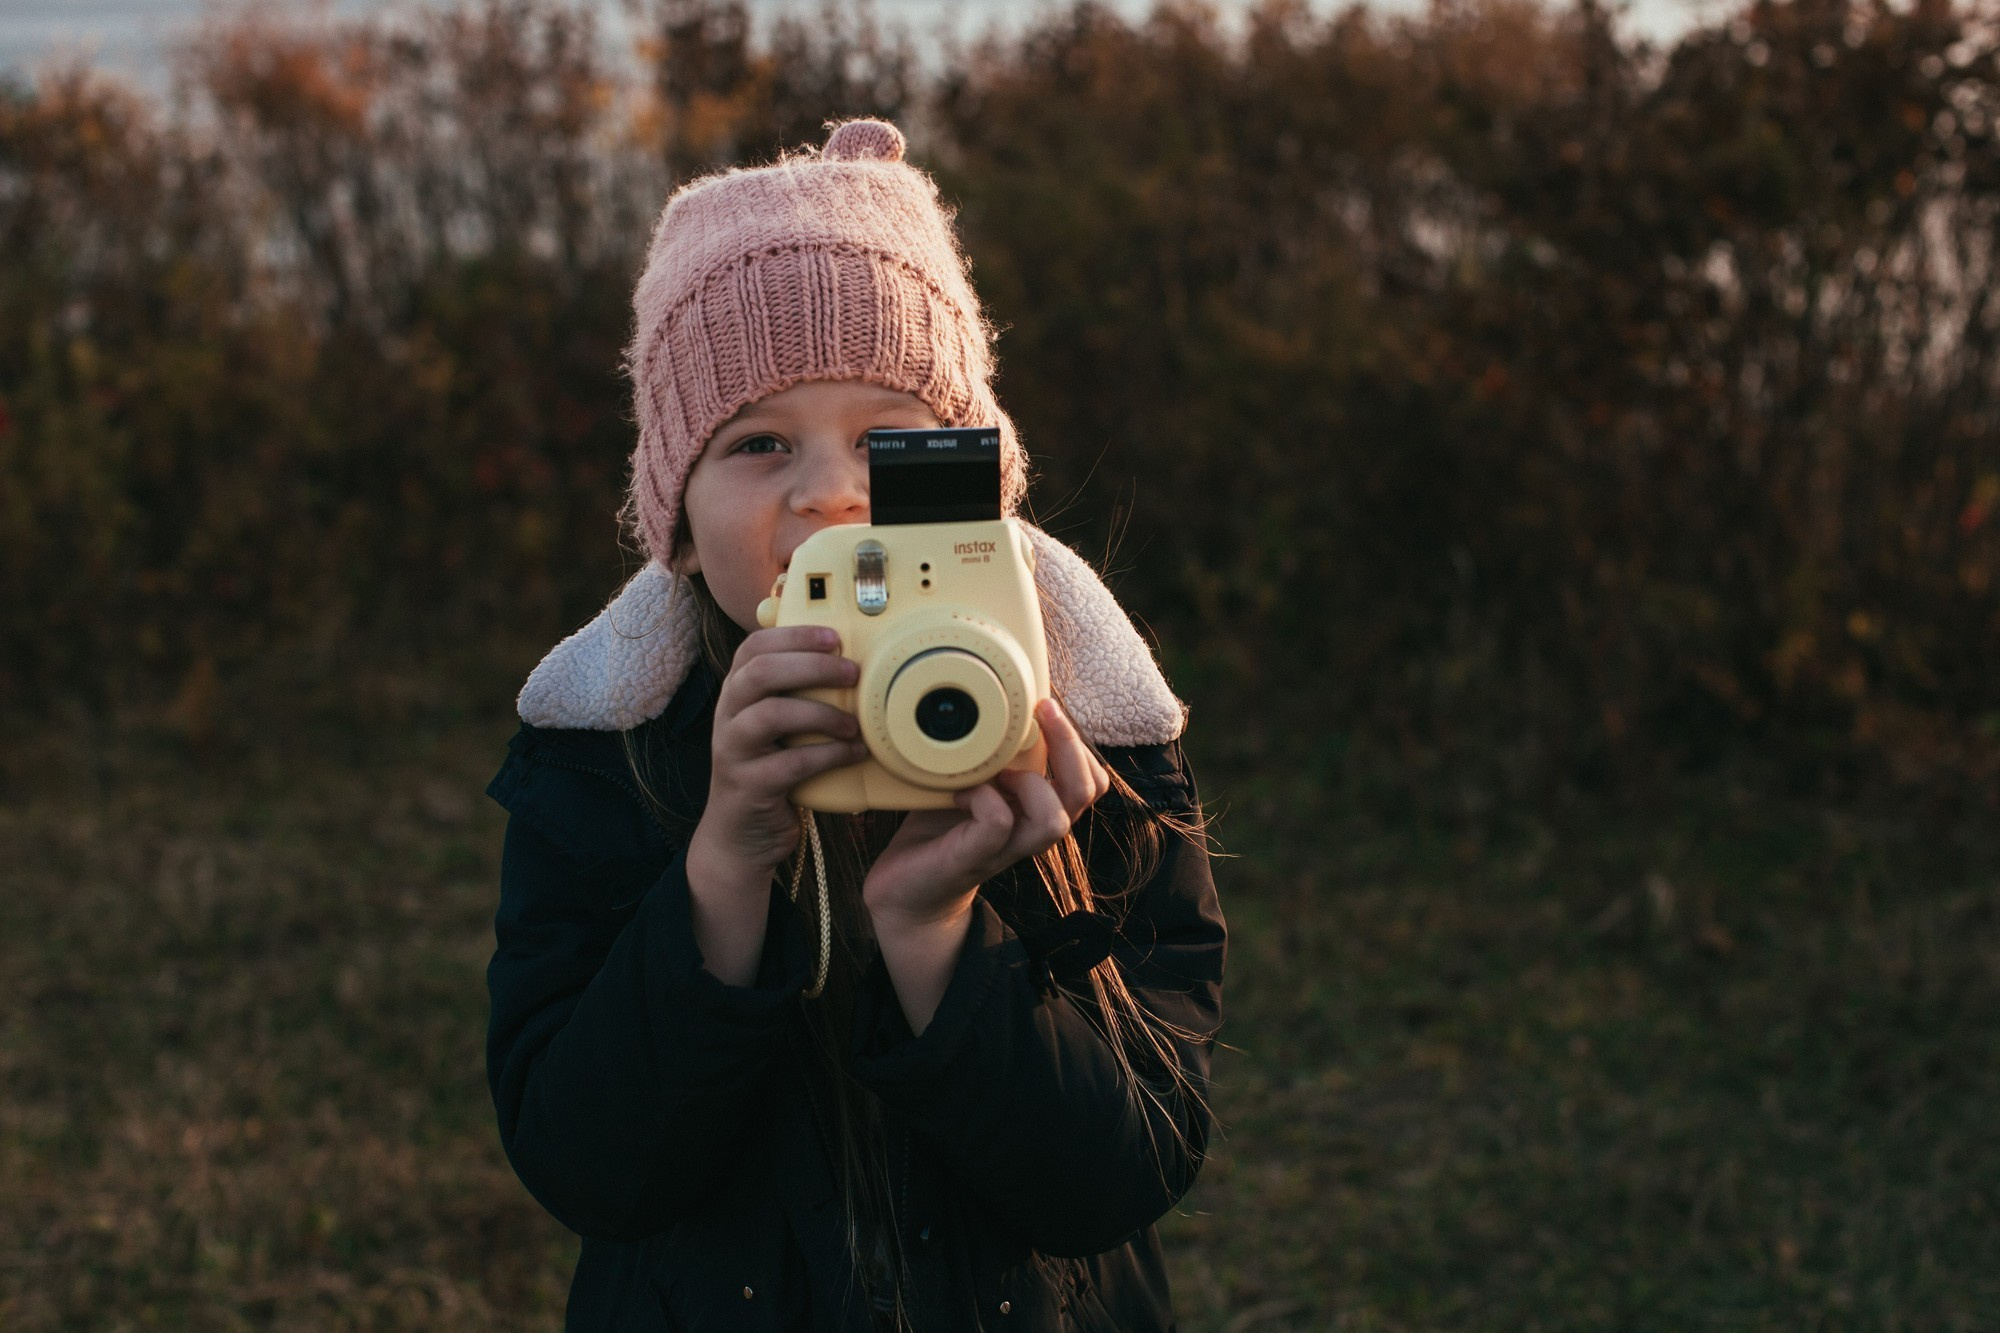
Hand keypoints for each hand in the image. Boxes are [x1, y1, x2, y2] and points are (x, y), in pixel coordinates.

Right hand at [688, 625, 867, 884]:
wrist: (741, 834)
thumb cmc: (771, 770)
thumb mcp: (778, 727)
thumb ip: (797, 694)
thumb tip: (851, 659)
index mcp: (736, 692)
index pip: (754, 647)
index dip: (794, 635)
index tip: (834, 637)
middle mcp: (727, 715)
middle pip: (761, 672)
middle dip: (812, 666)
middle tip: (853, 674)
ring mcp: (733, 751)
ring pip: (770, 714)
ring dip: (820, 714)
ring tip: (853, 724)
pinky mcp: (747, 786)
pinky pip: (790, 763)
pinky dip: (828, 756)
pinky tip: (853, 754)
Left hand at [863, 698, 1112, 934]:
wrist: (906, 893)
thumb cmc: (937, 830)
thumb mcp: (969, 782)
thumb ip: (987, 754)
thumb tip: (989, 702)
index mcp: (1037, 807)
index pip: (1090, 779)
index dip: (1080, 742)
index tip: (1048, 707)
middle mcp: (1030, 830)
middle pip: (1085, 792)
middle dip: (1071, 744)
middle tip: (1042, 710)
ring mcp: (1006, 848)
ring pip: (1054, 820)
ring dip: (1031, 783)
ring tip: (1001, 769)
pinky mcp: (973, 858)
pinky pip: (998, 824)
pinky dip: (983, 798)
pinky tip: (960, 790)